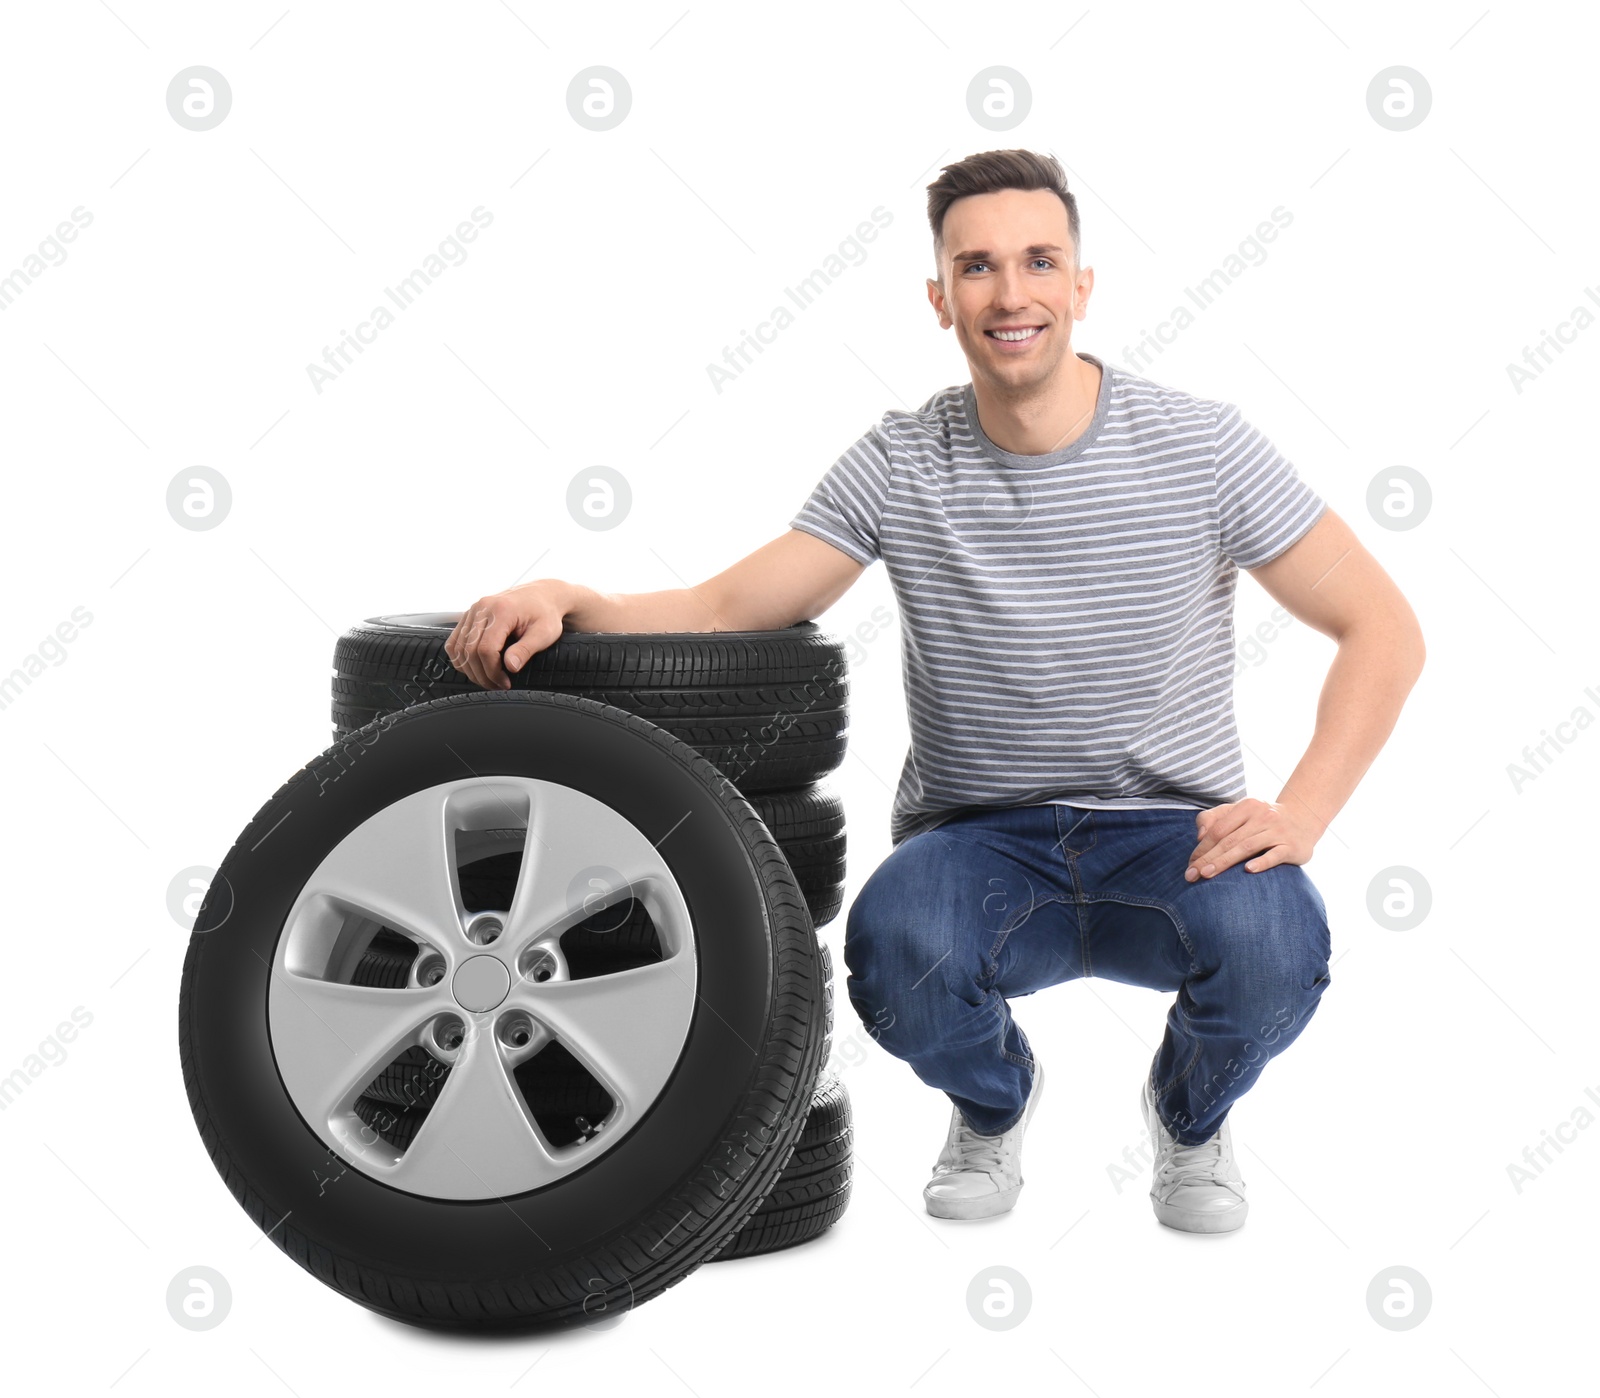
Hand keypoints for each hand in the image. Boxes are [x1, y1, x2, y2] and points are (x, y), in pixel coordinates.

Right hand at [444, 581, 569, 689]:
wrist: (542, 595)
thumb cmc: (545, 613)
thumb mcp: (544, 633)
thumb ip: (526, 649)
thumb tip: (510, 667)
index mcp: (501, 610)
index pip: (486, 649)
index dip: (493, 672)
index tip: (505, 683)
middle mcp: (482, 608)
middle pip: (469, 651)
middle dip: (482, 675)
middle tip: (498, 685)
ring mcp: (473, 610)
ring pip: (458, 648)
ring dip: (470, 670)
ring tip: (488, 679)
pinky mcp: (469, 615)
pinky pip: (454, 642)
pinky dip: (461, 658)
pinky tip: (476, 667)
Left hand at [1184, 798, 1322, 881]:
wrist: (1303, 819)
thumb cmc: (1262, 819)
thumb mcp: (1239, 811)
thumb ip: (1215, 818)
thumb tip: (1199, 835)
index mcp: (1247, 806)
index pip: (1218, 829)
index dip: (1202, 847)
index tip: (1190, 864)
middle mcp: (1262, 816)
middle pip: (1229, 839)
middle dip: (1208, 858)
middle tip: (1192, 875)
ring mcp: (1278, 831)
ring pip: (1247, 847)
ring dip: (1225, 861)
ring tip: (1207, 874)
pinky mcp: (1292, 846)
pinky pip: (1275, 855)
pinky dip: (1262, 862)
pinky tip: (1248, 871)